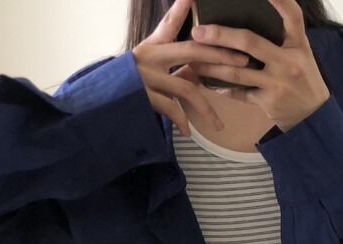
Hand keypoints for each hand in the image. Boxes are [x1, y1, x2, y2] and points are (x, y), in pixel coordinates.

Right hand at [131, 0, 251, 135]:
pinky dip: (182, 121)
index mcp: (152, 47)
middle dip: (220, 56)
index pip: (170, 22)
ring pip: (187, 87)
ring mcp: (147, 76)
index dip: (182, 7)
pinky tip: (188, 132)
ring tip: (219, 124)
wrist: (100, 102)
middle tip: (242, 62)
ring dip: (206, 108)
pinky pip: (171, 109)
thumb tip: (199, 71)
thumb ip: (173, 67)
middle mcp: (151, 57)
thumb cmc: (127, 86)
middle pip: (192, 51)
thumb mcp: (148, 69)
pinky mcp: (144, 96)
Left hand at [190, 0, 330, 131]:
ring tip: (194, 61)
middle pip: (250, 42)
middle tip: (198, 32)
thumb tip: (252, 15)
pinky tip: (211, 84)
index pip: (292, 14)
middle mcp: (288, 62)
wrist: (313, 115)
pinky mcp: (268, 102)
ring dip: (212, 67)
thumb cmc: (302, 76)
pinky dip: (224, 89)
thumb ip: (282, 35)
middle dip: (221, 36)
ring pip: (237, 72)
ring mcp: (277, 84)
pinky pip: (241, 93)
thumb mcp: (300, 51)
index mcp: (298, 43)